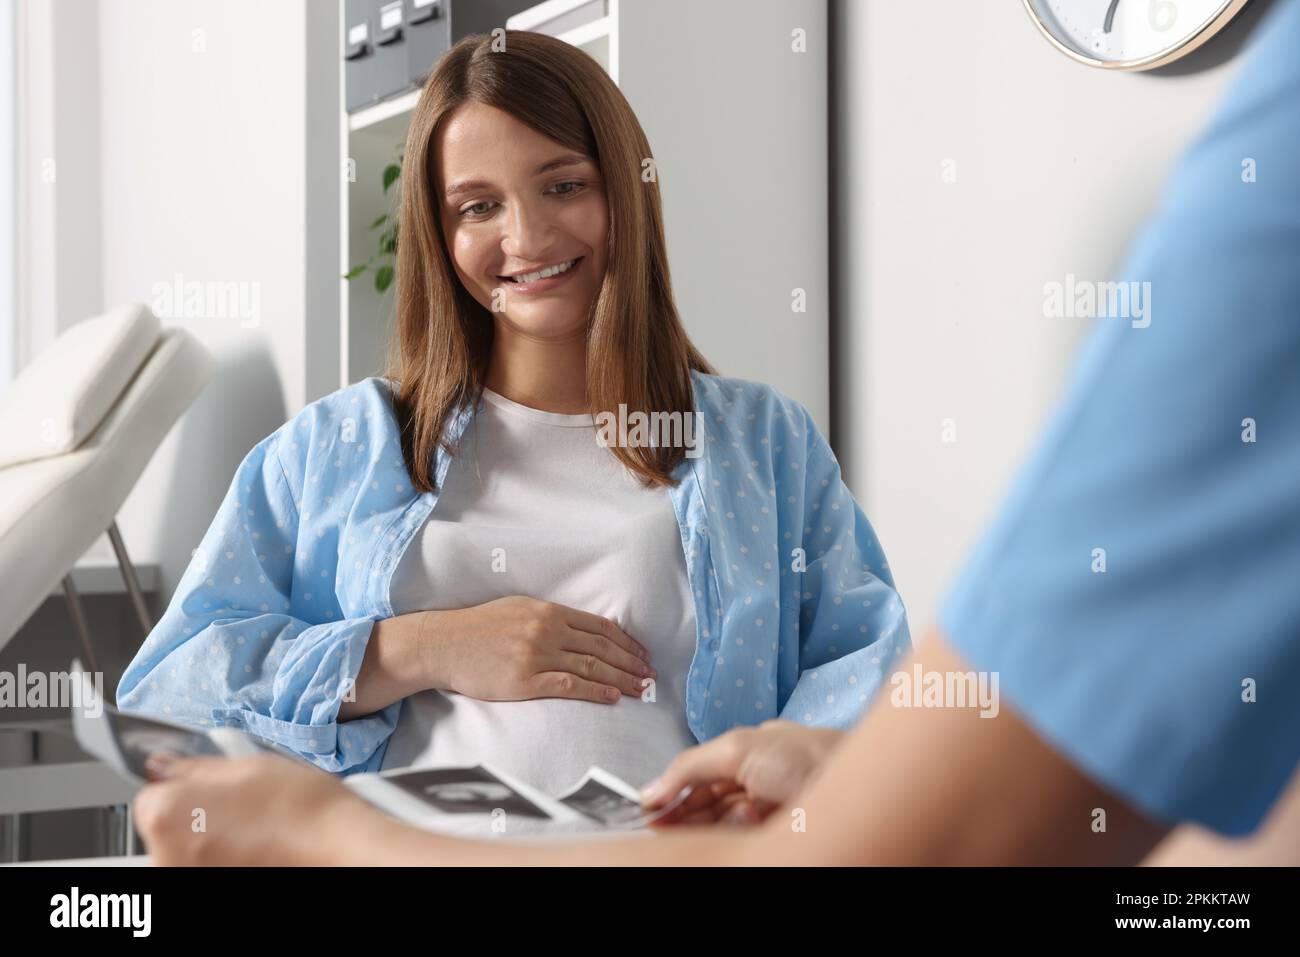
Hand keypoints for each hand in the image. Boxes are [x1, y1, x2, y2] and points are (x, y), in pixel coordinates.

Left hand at [133, 753, 392, 865]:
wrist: (339, 848)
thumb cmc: (302, 810)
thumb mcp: (246, 763)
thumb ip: (193, 764)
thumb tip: (166, 764)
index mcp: (165, 815)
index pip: (150, 792)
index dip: (182, 782)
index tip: (208, 782)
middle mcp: (165, 856)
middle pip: (166, 825)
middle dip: (194, 811)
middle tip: (239, 801)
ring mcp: (186, 878)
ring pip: (187, 849)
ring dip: (209, 837)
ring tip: (255, 825)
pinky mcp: (207, 892)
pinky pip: (205, 867)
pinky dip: (223, 859)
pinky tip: (256, 846)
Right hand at [428, 596, 654, 703]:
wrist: (444, 644)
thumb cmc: (478, 627)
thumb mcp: (518, 609)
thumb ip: (549, 617)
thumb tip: (582, 629)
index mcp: (548, 610)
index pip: (599, 626)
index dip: (626, 641)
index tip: (642, 653)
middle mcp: (547, 630)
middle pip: (601, 647)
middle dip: (631, 661)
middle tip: (651, 674)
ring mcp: (537, 655)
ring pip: (591, 667)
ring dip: (621, 678)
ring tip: (640, 688)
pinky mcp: (525, 681)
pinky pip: (569, 686)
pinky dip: (595, 691)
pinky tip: (612, 697)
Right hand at [640, 720, 843, 826]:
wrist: (859, 785)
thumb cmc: (809, 757)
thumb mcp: (737, 749)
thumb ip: (690, 765)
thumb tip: (653, 787)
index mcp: (752, 750)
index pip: (702, 774)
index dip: (674, 791)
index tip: (648, 809)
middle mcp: (761, 779)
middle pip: (710, 802)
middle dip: (685, 813)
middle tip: (658, 829)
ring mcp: (773, 808)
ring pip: (726, 823)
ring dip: (708, 825)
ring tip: (691, 828)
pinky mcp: (781, 831)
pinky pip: (744, 838)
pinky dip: (733, 834)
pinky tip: (733, 827)